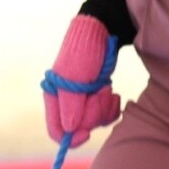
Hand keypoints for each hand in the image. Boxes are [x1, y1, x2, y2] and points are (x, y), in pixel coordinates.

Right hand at [41, 14, 120, 148]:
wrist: (102, 30)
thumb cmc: (84, 50)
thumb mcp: (76, 77)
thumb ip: (72, 104)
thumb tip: (70, 130)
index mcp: (54, 97)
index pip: (57, 131)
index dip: (71, 138)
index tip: (88, 133)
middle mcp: (66, 102)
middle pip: (80, 127)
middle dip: (95, 112)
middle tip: (102, 91)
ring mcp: (82, 99)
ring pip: (94, 121)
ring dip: (105, 107)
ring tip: (108, 88)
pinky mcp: (95, 96)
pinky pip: (105, 114)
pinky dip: (112, 106)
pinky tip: (114, 93)